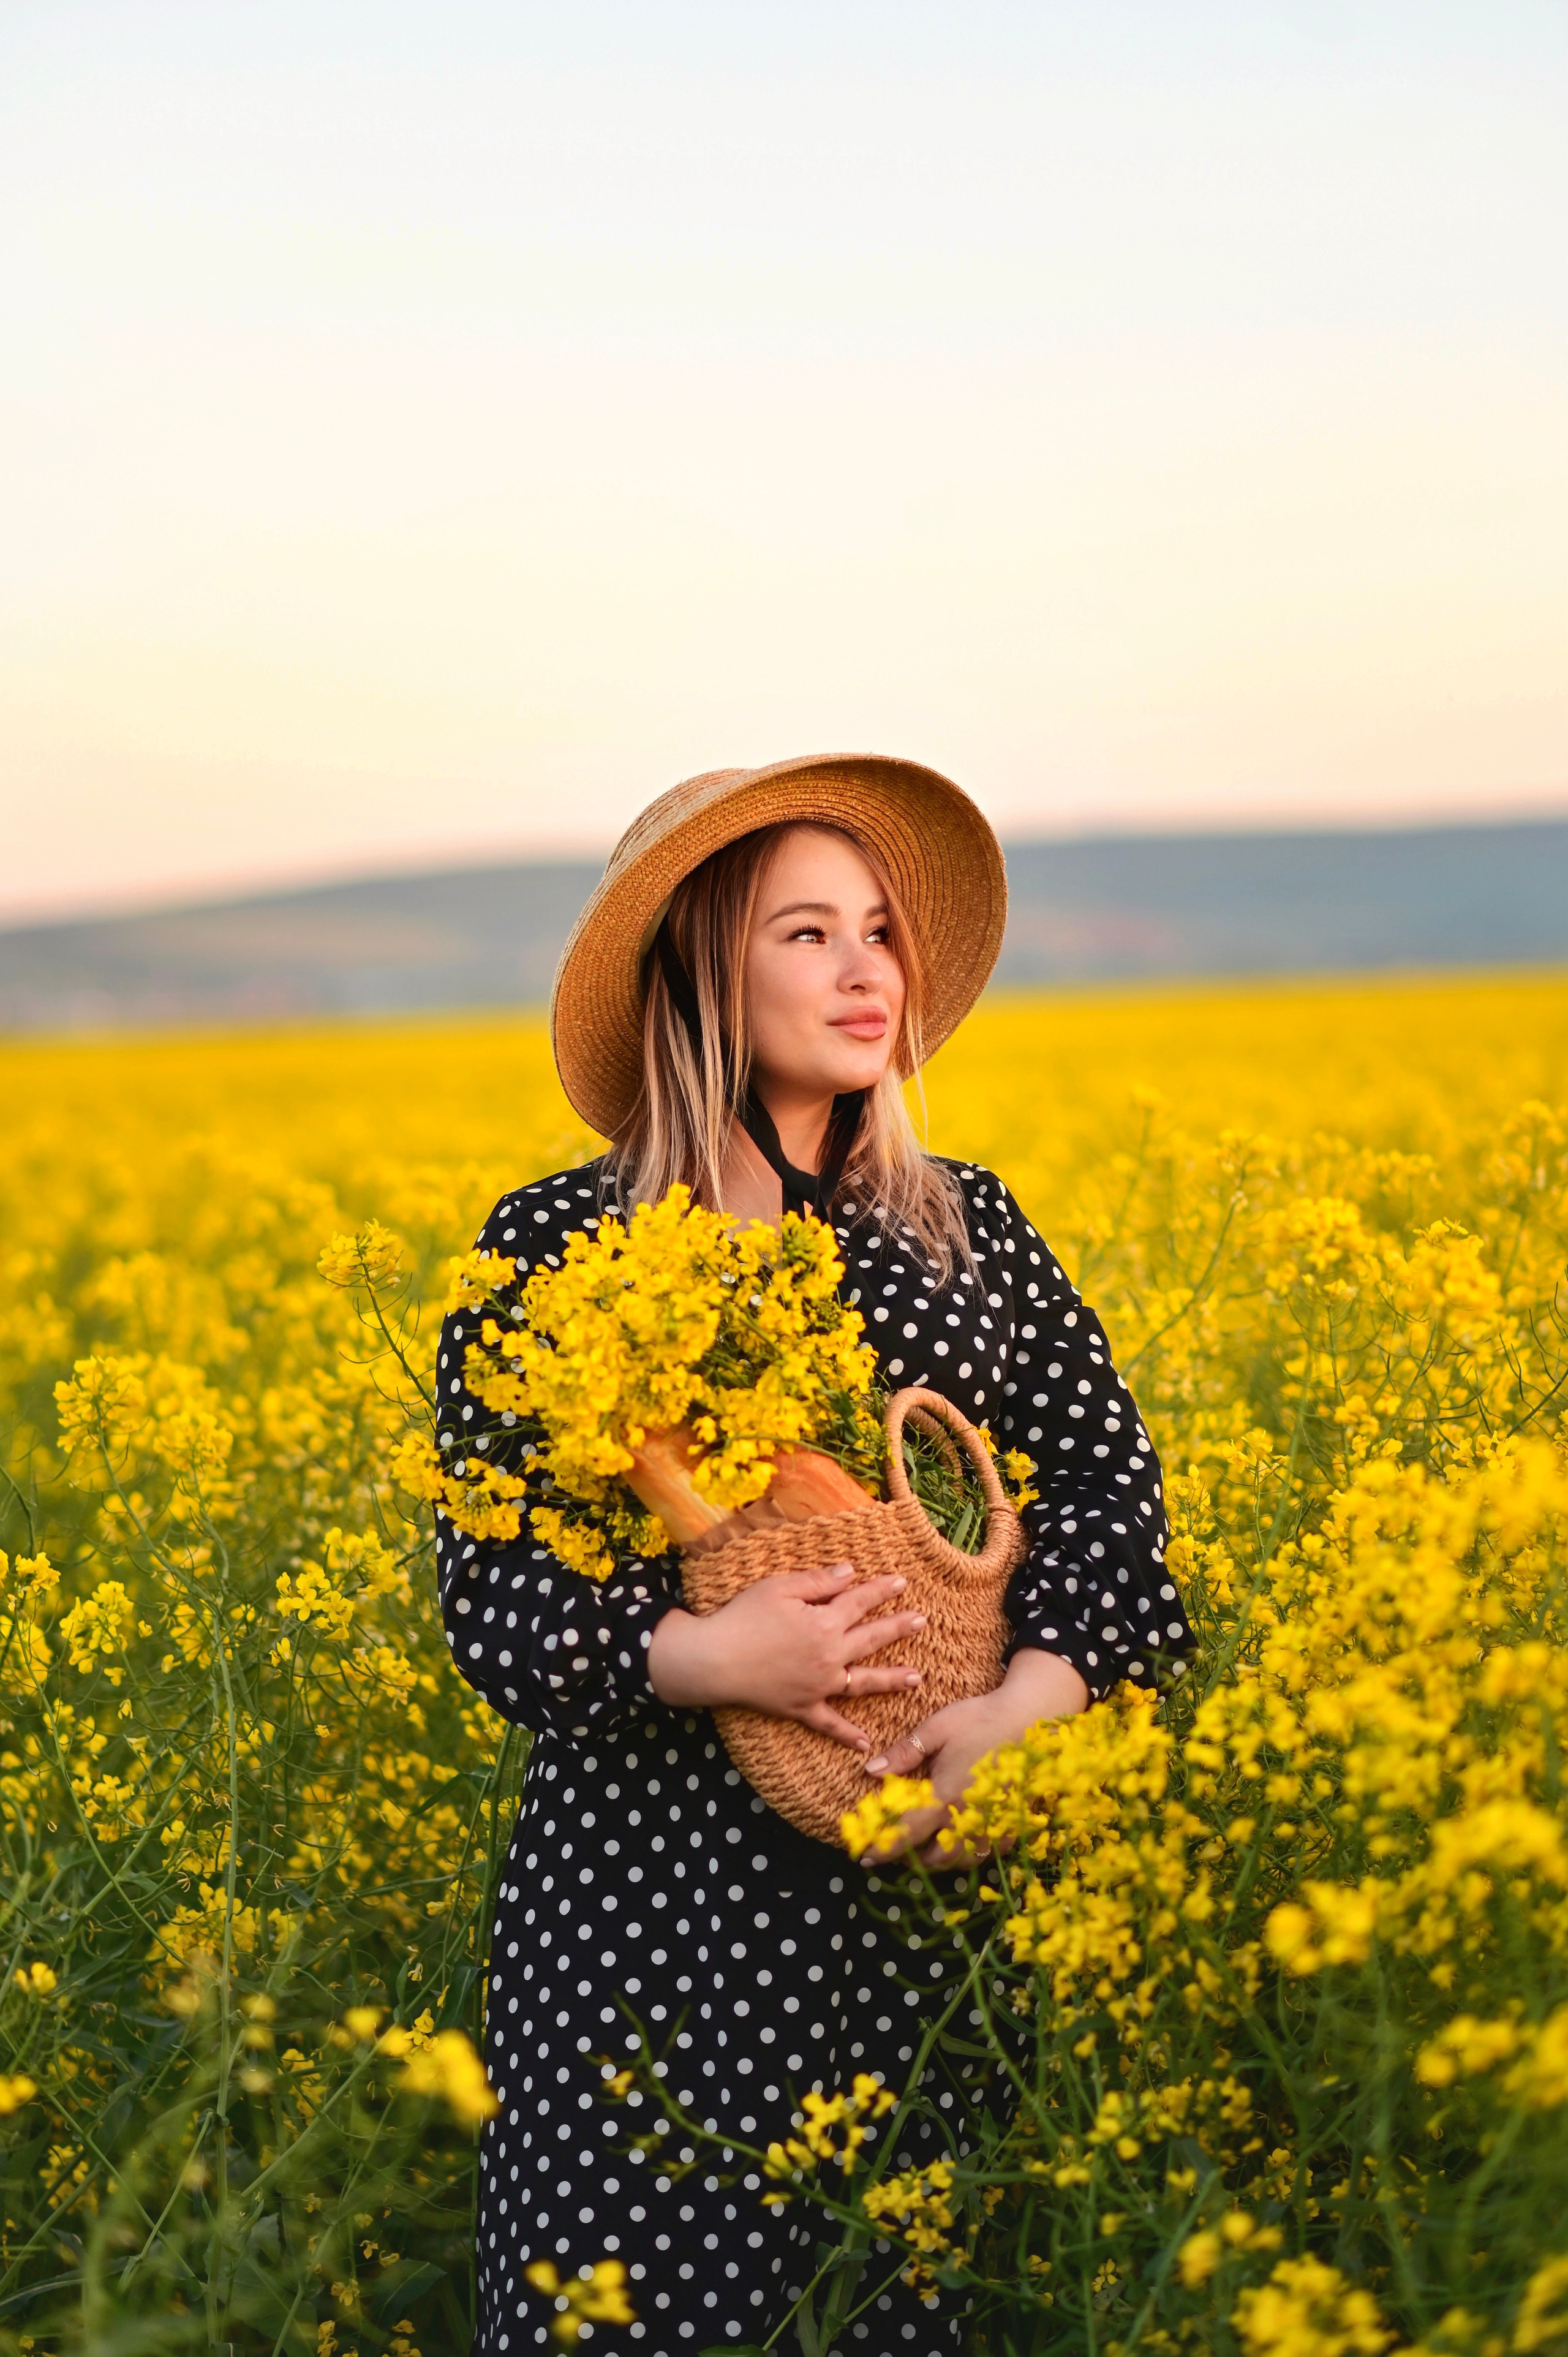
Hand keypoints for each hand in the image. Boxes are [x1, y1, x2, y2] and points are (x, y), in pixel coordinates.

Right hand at [646, 1562, 926, 1752]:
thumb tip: (850, 1572)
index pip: (860, 1601)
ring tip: (917, 1678)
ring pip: (862, 1682)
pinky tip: (865, 1743)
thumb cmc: (743, 1618)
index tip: (902, 1582)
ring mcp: (818, 1686)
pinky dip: (847, 1735)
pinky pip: (829, 1724)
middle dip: (898, 1628)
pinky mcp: (801, 1708)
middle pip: (870, 1639)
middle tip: (922, 1622)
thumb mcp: (779, 1588)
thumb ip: (818, 1581)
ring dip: (891, 1680)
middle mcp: (829, 1656)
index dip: (881, 1590)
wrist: (714, 1661)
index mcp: (825, 1623)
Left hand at [858, 1647, 1090, 1865]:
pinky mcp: (1011, 1822)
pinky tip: (961, 1841)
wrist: (1030, 1718)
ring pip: (961, 1861)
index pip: (907, 1833)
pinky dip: (969, 1854)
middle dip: (912, 1860)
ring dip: (940, 1861)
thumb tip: (870, 1770)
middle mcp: (968, 1817)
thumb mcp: (936, 1729)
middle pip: (935, 1858)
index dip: (883, 1850)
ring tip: (927, 1850)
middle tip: (898, 1850)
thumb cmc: (980, 1719)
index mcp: (944, 1795)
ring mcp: (992, 1823)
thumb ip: (904, 1753)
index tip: (865, 1859)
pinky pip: (987, 1852)